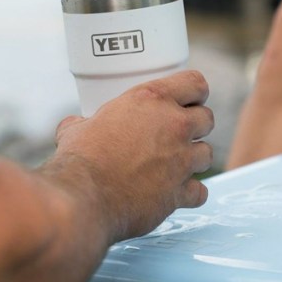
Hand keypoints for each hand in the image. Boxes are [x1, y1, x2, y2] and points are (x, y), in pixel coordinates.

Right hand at [43, 71, 213, 241]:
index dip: (196, 92)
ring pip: (208, 154)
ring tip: (179, 163)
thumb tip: (74, 125)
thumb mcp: (77, 128)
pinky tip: (179, 192)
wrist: (85, 198)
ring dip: (195, 158)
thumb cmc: (80, 160)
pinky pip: (201, 191)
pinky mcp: (180, 192)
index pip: (195, 83)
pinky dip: (192, 192)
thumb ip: (83, 123)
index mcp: (151, 100)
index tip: (191, 99)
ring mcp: (181, 160)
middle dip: (198, 125)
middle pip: (207, 119)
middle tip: (182, 133)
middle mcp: (173, 126)